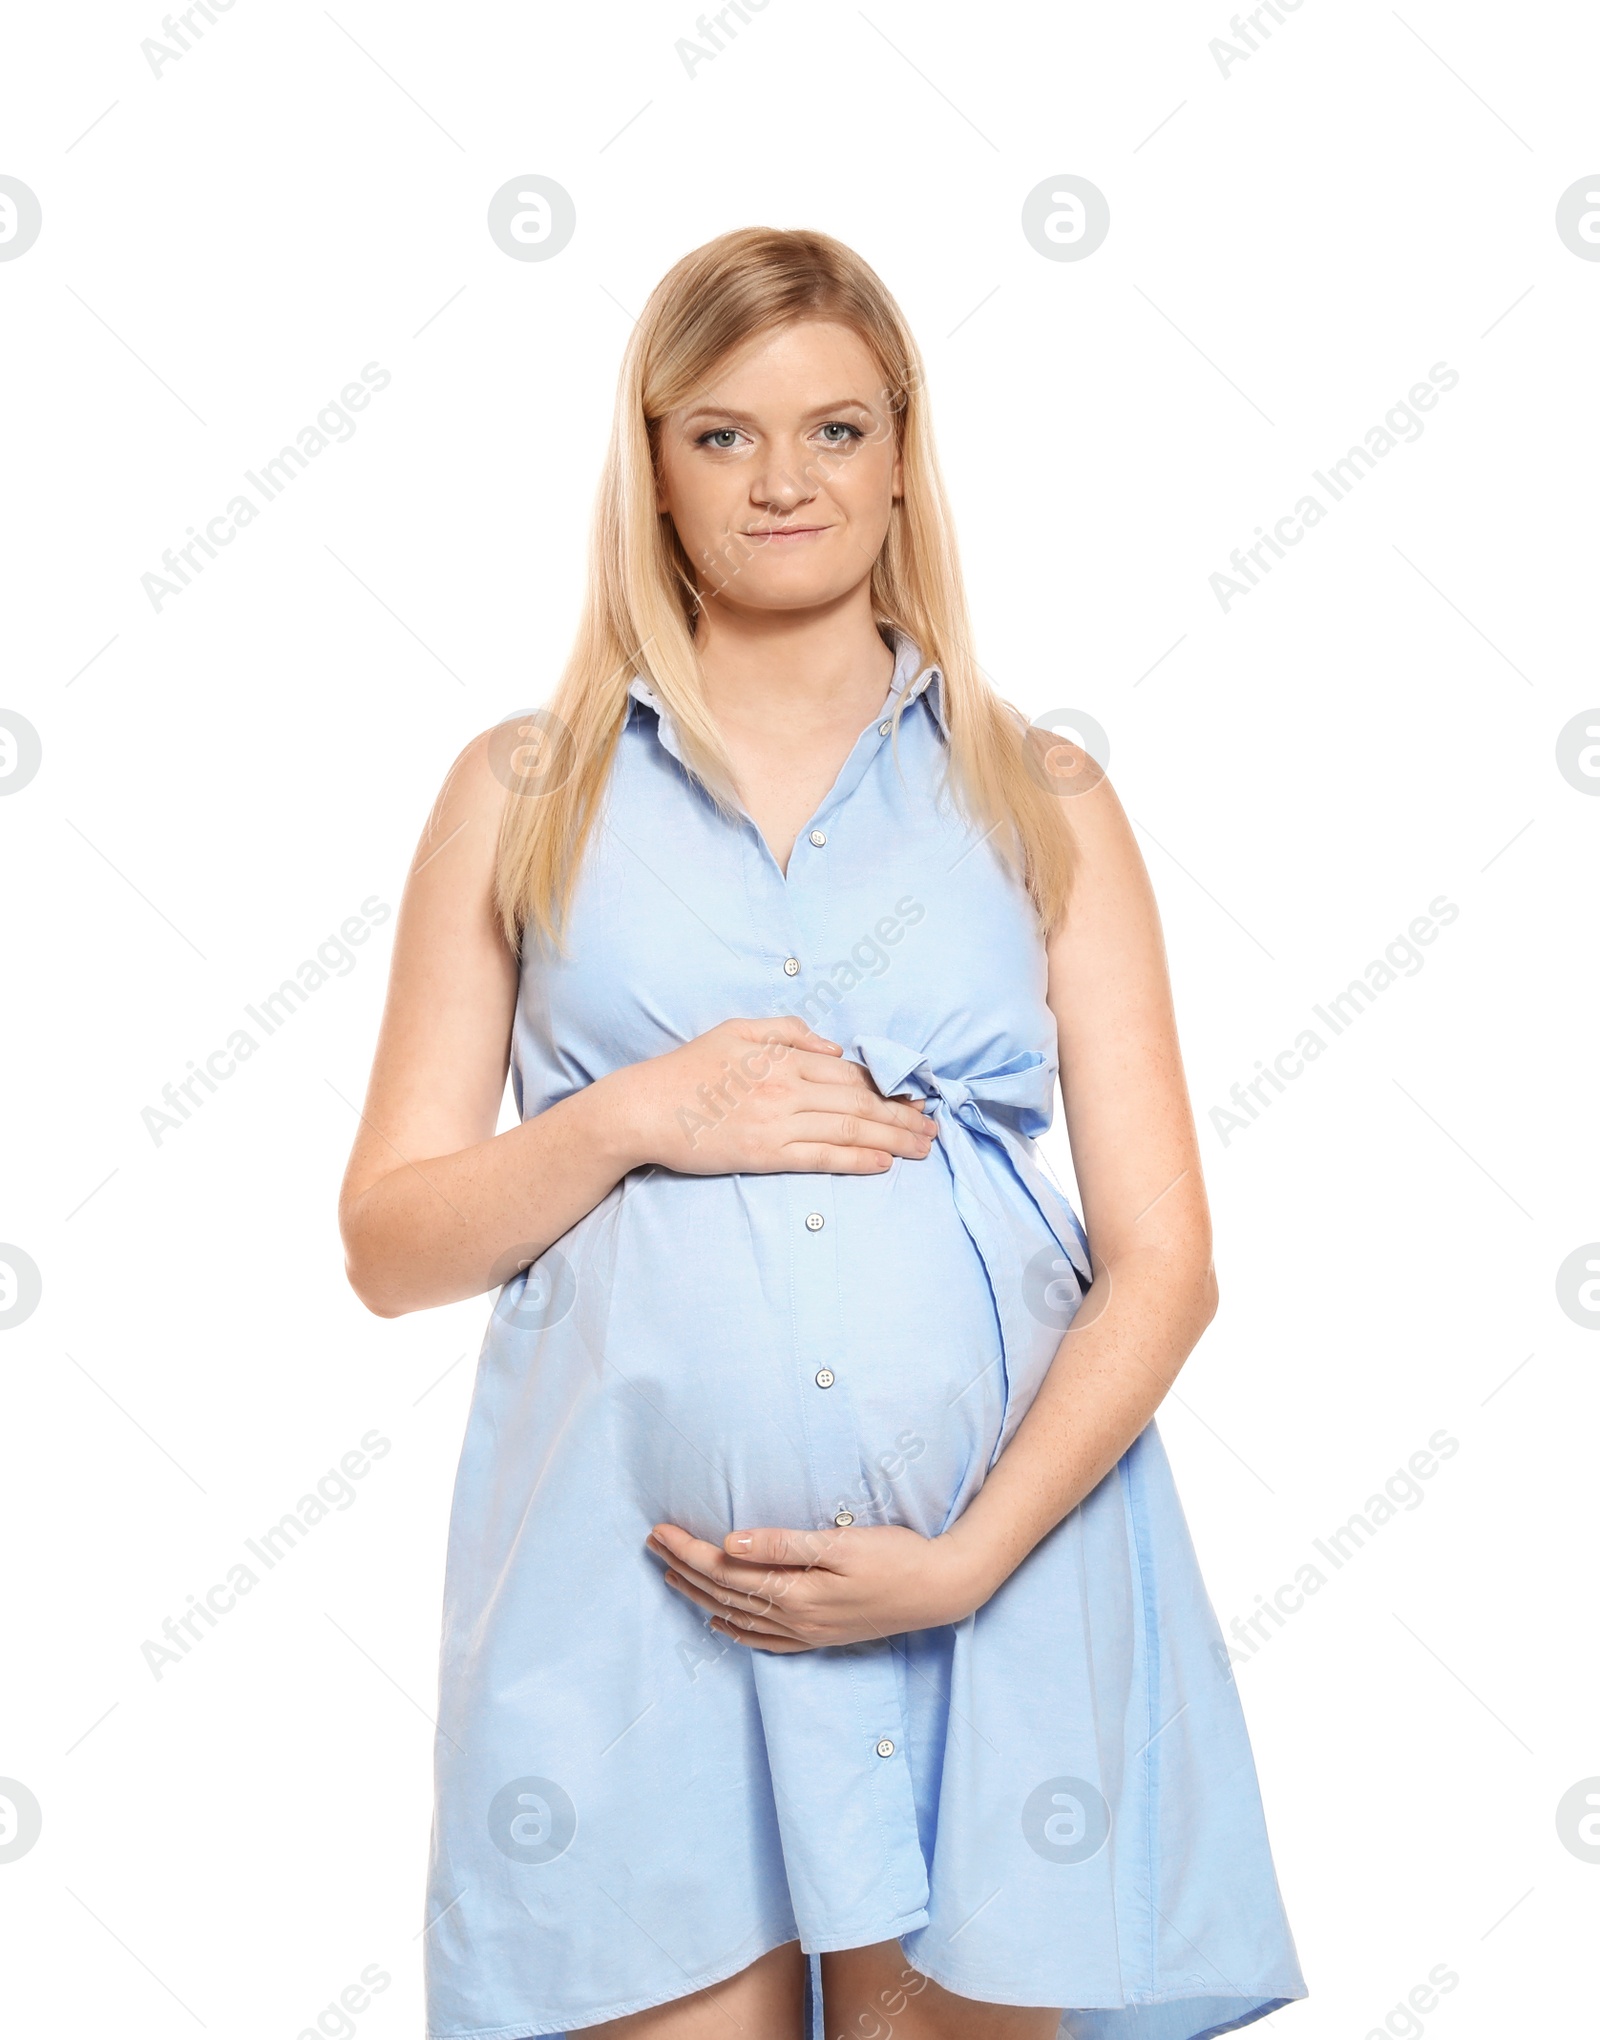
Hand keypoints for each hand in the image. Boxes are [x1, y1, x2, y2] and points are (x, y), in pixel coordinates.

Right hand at [618, 1016, 937, 1176]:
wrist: (644, 1107)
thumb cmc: (688, 1069)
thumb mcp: (735, 1030)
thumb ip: (787, 1032)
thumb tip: (833, 1048)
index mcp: (783, 1058)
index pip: (849, 1073)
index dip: (889, 1085)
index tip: (918, 1095)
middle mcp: (786, 1088)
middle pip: (858, 1102)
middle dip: (903, 1115)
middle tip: (934, 1127)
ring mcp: (777, 1122)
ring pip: (848, 1129)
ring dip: (891, 1138)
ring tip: (921, 1147)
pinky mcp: (765, 1153)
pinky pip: (820, 1157)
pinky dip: (856, 1159)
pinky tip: (883, 1164)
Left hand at [645, 1520, 995, 1651]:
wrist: (940, 1590)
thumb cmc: (895, 1556)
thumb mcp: (840, 1542)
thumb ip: (782, 1544)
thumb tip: (729, 1544)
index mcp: (795, 1592)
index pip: (725, 1571)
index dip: (689, 1551)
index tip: (661, 1531)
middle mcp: (794, 1618)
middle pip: (724, 1595)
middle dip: (684, 1569)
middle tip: (653, 1545)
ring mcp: (807, 1632)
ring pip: (738, 1617)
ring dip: (701, 1597)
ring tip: (672, 1578)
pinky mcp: (821, 1636)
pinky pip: (766, 1641)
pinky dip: (737, 1631)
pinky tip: (721, 1624)